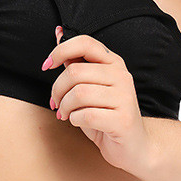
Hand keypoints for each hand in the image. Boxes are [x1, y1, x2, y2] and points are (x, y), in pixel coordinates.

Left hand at [43, 25, 152, 174]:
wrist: (134, 147)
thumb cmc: (107, 114)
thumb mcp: (89, 85)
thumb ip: (75, 62)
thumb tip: (59, 33)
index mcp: (113, 62)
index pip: (85, 42)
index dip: (60, 50)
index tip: (46, 65)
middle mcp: (122, 75)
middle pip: (74, 72)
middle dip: (57, 89)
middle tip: (55, 102)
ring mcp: (125, 97)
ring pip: (78, 94)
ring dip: (65, 107)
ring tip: (66, 114)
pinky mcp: (123, 120)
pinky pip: (85, 115)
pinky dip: (74, 120)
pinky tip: (78, 122)